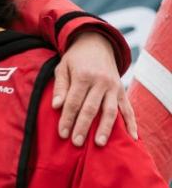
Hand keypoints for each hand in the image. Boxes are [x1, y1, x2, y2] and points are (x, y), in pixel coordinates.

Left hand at [52, 31, 137, 146]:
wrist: (97, 44)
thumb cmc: (75, 59)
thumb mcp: (62, 67)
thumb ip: (60, 87)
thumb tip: (56, 106)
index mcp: (83, 76)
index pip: (74, 102)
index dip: (67, 118)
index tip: (62, 133)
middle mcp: (101, 82)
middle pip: (91, 108)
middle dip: (83, 126)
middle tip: (76, 143)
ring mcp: (114, 87)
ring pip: (110, 110)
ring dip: (105, 128)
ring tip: (99, 143)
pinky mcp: (121, 91)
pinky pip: (128, 108)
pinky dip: (131, 123)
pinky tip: (132, 137)